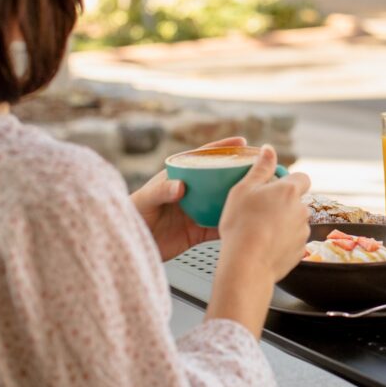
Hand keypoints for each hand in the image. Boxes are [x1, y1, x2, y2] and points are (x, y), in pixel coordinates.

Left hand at [131, 136, 244, 261]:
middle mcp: (192, 192)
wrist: (128, 244)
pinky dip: (230, 225)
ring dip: (238, 199)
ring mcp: (196, 211)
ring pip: (223, 202)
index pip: (204, 157)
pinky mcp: (197, 232)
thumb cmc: (131, 214)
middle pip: (219, 179)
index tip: (241, 142)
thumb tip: (180, 187)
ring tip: (255, 196)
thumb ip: (162, 190)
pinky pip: (217, 227)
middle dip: (238, 172)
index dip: (223, 148)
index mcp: (180, 177)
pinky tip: (242, 224)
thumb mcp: (145, 199)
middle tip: (258, 169)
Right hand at [218, 145, 311, 282]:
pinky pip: (292, 241)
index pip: (301, 178)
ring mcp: (302, 232)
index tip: (274, 187)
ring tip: (260, 231)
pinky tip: (264, 246)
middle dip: (283, 205)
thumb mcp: (243, 190)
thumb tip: (269, 150)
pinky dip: (282, 242)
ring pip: (295, 222)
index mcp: (289, 191)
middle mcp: (301, 210)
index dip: (290, 181)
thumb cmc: (241, 225)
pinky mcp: (300, 251)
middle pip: (296, 201)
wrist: (247, 264)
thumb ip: (260, 168)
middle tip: (260, 211)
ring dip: (283, 224)